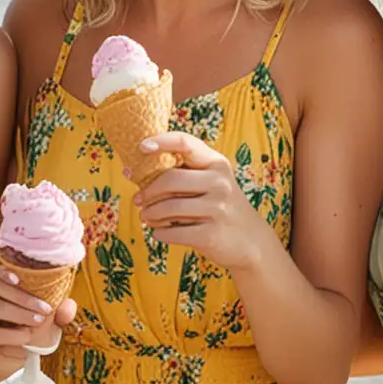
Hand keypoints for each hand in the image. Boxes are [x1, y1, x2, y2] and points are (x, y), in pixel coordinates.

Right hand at [0, 228, 76, 377]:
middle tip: (43, 312)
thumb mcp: (48, 311)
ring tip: (33, 328)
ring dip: (11, 319)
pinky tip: (23, 341)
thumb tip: (68, 307)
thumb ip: (58, 308)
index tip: (19, 279)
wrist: (18, 349)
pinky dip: (4, 339)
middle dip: (18, 300)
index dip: (2, 272)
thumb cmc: (33, 319)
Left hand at [133, 132, 271, 274]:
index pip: (185, 142)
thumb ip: (180, 175)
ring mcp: (217, 209)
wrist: (252, 242)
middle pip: (170, 179)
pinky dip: (159, 233)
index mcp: (217, 164)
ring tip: (146, 217)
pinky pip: (173, 232)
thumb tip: (130, 171)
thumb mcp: (210, 184)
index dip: (161, 141)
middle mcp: (219, 182)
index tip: (142, 146)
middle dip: (148, 191)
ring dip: (150, 214)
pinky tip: (158, 232)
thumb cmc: (221, 207)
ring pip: (168, 207)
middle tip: (138, 200)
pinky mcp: (211, 235)